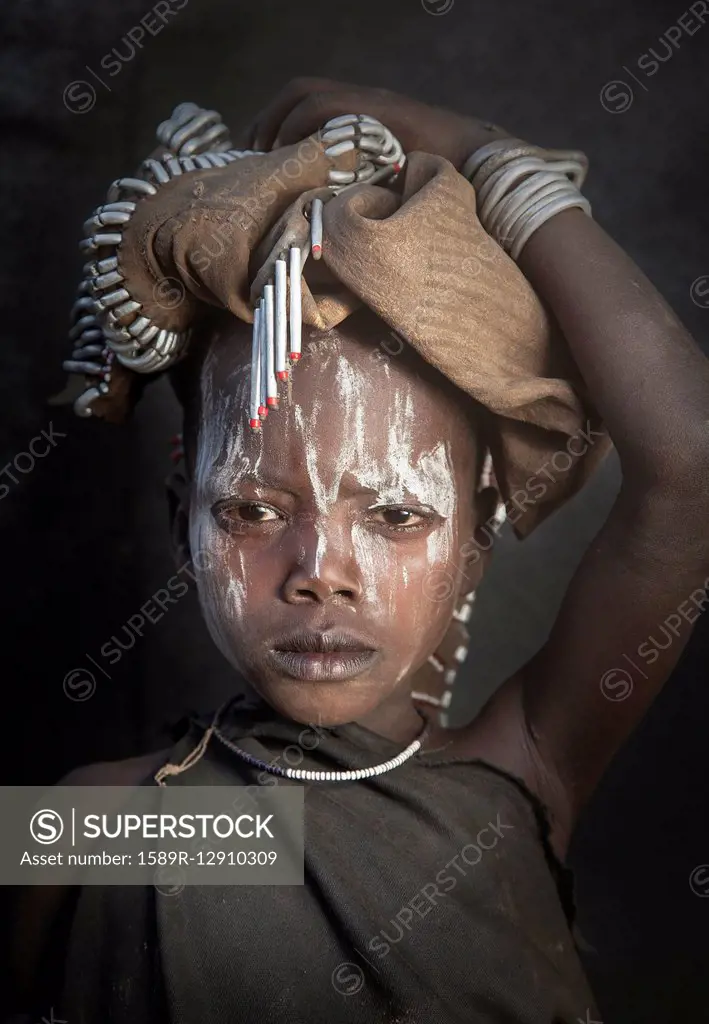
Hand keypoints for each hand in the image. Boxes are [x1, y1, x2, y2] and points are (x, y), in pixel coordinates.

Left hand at [240, 77, 512, 170]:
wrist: (480, 165)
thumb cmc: (439, 185)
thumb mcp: (388, 185)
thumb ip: (359, 187)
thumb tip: (326, 217)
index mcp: (364, 114)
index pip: (305, 102)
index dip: (275, 122)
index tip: (258, 152)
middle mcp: (364, 101)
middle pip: (299, 91)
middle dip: (268, 120)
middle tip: (252, 153)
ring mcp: (371, 104)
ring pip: (306, 95)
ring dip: (279, 123)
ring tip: (267, 157)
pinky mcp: (377, 112)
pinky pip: (325, 109)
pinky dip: (300, 129)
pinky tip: (292, 157)